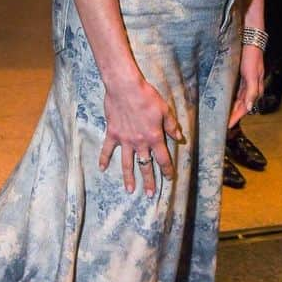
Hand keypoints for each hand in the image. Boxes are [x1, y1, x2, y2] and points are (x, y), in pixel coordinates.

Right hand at [100, 73, 182, 194]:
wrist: (125, 88)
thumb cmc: (146, 96)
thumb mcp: (165, 109)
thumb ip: (171, 126)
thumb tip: (179, 138)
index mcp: (154, 137)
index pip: (163, 158)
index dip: (167, 170)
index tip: (169, 178)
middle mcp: (140, 142)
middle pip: (145, 165)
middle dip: (149, 180)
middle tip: (150, 194)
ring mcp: (125, 140)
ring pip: (127, 163)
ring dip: (128, 178)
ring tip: (130, 190)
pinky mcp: (112, 134)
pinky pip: (107, 149)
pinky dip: (104, 159)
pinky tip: (102, 169)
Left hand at [228, 44, 265, 126]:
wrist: (250, 41)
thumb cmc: (251, 57)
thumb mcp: (252, 74)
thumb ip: (251, 91)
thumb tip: (249, 107)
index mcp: (255, 90)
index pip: (244, 109)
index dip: (236, 118)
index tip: (227, 127)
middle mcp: (251, 89)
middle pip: (240, 107)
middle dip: (233, 116)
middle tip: (221, 125)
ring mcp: (246, 84)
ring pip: (238, 101)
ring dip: (231, 109)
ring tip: (222, 117)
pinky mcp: (242, 78)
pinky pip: (236, 94)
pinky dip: (231, 100)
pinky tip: (225, 103)